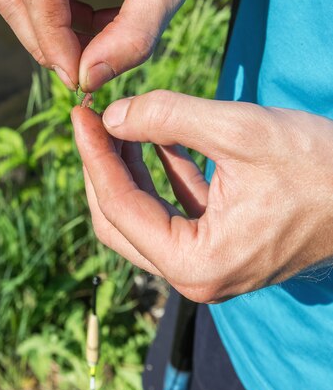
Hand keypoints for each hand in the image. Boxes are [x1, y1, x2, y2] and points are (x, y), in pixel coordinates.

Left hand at [71, 92, 332, 302]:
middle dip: (103, 167)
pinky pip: (175, 209)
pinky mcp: (223, 242)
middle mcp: (196, 275)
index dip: (93, 157)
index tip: (80, 114)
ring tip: (118, 121)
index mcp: (196, 262)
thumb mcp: (239, 130)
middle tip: (92, 119)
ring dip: (128, 168)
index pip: (120, 208)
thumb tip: (111, 115)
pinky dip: (161, 173)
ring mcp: (210, 262)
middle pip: (121, 221)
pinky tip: (157, 137)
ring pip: (144, 216)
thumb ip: (167, 117)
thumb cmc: (319, 165)